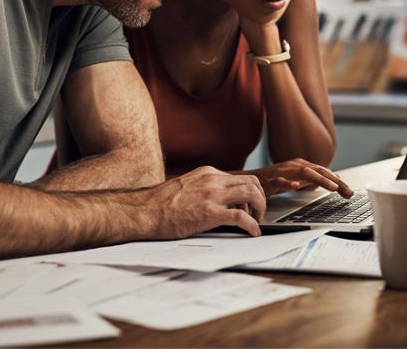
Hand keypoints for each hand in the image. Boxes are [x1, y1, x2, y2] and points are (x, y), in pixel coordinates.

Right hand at [149, 166, 266, 237]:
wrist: (145, 211)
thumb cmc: (161, 204)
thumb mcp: (187, 187)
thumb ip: (204, 189)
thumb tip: (217, 200)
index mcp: (207, 173)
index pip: (240, 177)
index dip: (249, 192)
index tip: (249, 205)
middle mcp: (213, 180)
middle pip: (252, 182)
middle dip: (260, 198)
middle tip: (257, 213)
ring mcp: (212, 195)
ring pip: (251, 194)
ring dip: (260, 209)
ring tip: (256, 222)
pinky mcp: (210, 213)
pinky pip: (241, 217)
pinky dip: (252, 225)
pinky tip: (253, 232)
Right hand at [245, 159, 353, 197]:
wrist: (249, 180)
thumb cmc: (273, 180)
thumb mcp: (297, 179)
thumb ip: (313, 179)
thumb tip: (332, 180)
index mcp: (301, 166)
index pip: (324, 172)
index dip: (338, 181)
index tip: (349, 192)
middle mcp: (294, 166)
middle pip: (318, 171)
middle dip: (335, 181)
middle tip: (347, 192)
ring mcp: (282, 172)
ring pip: (304, 173)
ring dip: (320, 179)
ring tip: (332, 187)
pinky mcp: (270, 180)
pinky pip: (280, 181)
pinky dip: (288, 183)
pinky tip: (296, 186)